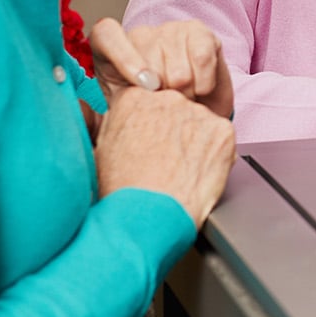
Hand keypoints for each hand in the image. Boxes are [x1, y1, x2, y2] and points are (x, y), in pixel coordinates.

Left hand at [90, 18, 233, 118]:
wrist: (189, 115)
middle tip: (163, 107)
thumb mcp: (115, 118)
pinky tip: (199, 92)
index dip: (124, 58)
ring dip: (184, 94)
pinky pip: (202, 59)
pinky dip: (203, 84)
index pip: (107, 34)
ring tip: (181, 102)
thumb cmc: (146, 117)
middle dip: (161, 95)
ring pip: (179, 68)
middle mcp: (140, 33)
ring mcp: (172, 30)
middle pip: (152, 61)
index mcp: (109, 49)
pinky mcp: (201, 34)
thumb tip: (78, 110)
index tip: (142, 87)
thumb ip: (92, 118)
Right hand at [95, 87, 236, 227]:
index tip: (147, 143)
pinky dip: (215, 155)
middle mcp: (166, 98)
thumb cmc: (119, 192)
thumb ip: (103, 122)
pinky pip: (221, 139)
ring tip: (180, 170)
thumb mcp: (96, 150)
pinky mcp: (223, 130)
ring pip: (199, 123)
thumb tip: (92, 110)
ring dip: (195, 142)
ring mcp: (197, 113)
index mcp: (133, 98)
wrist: (146, 218)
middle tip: (165, 160)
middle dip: (173, 130)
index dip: (148, 125)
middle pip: (175, 108)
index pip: (148, 100)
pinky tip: (197, 173)